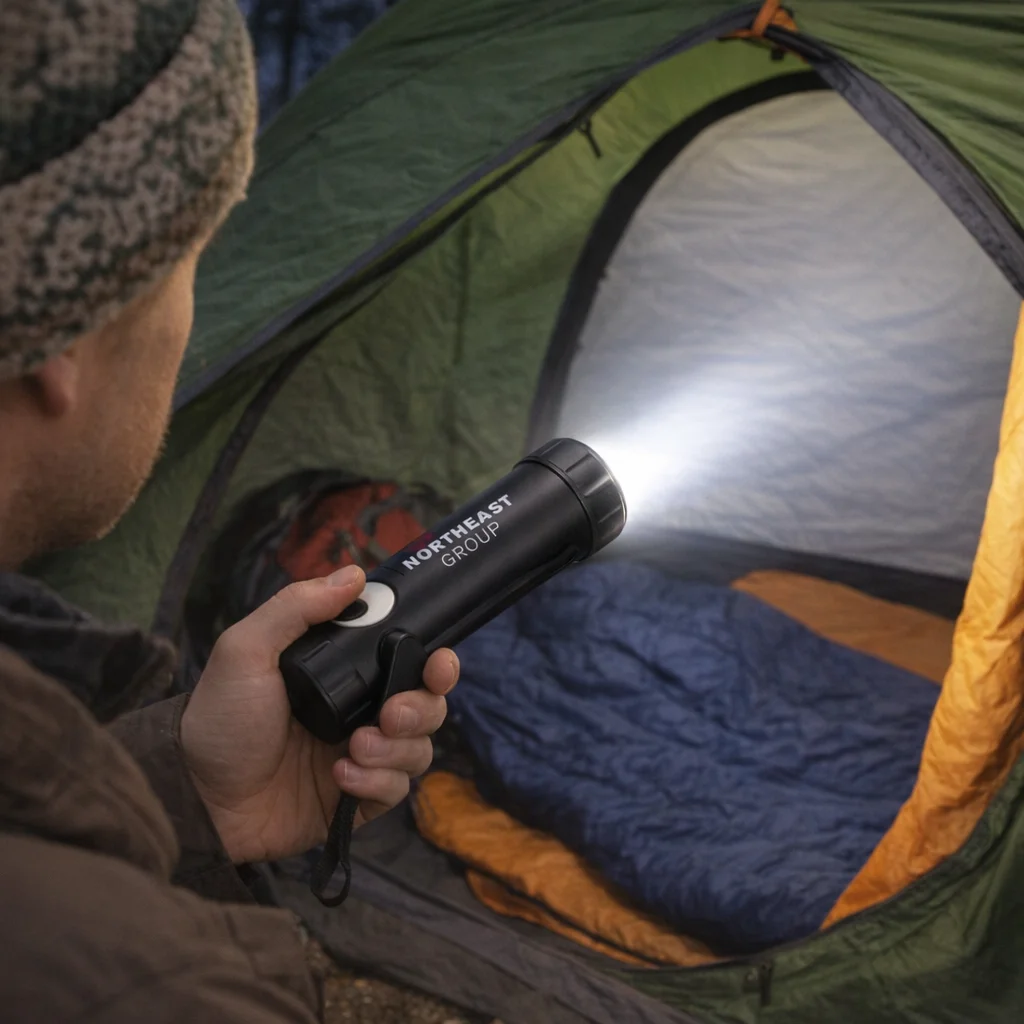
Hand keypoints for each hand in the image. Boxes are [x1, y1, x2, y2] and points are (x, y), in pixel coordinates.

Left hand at [180, 565, 457, 864]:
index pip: (408, 662)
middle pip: (427, 705)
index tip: (439, 663)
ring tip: (354, 749)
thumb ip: (297, 607)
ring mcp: (362, 757)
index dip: (434, 663)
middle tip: (390, 713)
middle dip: (421, 708)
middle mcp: (360, 712)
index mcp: (344, 674)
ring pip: (418, 749)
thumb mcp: (247, 650)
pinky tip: (340, 778)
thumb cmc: (219, 718)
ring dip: (396, 748)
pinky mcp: (357, 800)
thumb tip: (353, 574)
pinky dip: (377, 783)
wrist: (197, 797)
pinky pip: (397, 790)